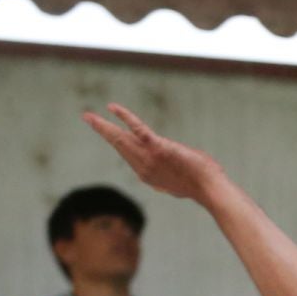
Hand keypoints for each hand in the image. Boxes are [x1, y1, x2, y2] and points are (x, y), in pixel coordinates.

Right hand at [83, 104, 224, 202]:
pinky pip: (137, 129)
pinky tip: (112, 107)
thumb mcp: (178, 182)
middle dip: (102, 130)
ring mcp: (149, 158)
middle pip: (118, 145)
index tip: (108, 130)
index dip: (116, 141)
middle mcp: (143, 167)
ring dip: (103, 125)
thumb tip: (166, 182)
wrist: (209, 188)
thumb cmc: (200, 185)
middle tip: (88, 118)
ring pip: (120, 138)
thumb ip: (168, 178)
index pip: (126, 154)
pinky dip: (124, 116)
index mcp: (146, 174)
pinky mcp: (158, 148)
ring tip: (88, 116)